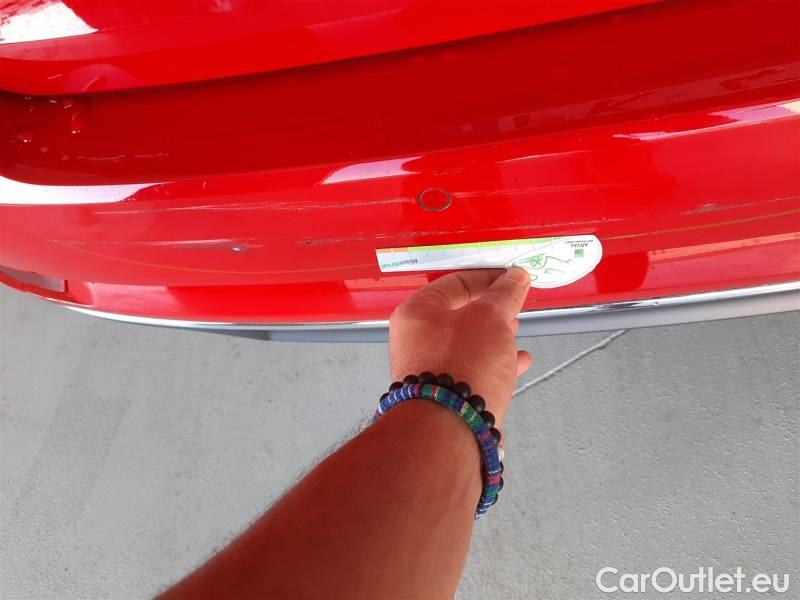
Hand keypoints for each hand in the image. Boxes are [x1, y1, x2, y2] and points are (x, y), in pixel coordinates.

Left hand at [389, 268, 531, 427]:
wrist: (450, 427)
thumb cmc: (462, 364)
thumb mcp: (489, 318)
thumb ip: (504, 295)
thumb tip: (516, 277)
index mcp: (417, 312)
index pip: (455, 282)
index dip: (487, 276)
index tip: (512, 277)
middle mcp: (416, 339)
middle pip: (458, 314)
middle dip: (490, 308)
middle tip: (515, 302)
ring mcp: (429, 369)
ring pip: (466, 343)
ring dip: (494, 335)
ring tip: (516, 329)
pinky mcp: (445, 394)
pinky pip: (472, 369)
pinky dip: (495, 362)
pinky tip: (518, 362)